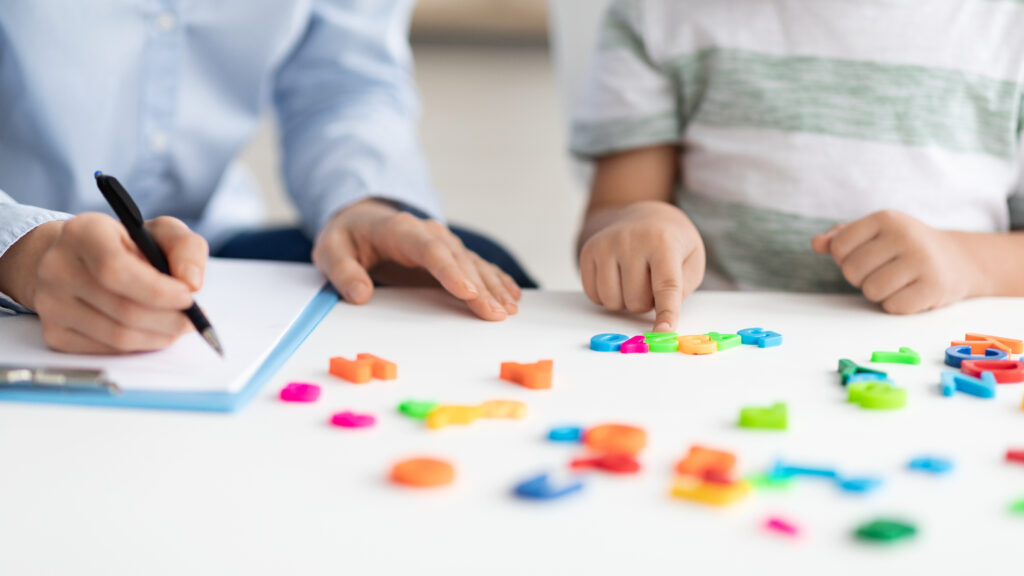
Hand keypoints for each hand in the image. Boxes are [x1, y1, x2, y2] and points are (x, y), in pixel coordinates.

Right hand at [0, 214, 206, 352]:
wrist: (75, 260)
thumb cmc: (125, 245)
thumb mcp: (160, 232)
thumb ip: (186, 247)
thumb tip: (192, 283)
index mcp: (84, 233)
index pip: (116, 270)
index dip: (158, 290)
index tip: (189, 297)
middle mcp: (57, 267)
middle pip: (123, 309)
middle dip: (170, 319)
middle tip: (194, 319)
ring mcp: (50, 304)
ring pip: (118, 336)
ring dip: (160, 336)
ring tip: (178, 325)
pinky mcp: (54, 333)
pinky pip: (108, 350)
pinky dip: (141, 345)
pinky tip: (153, 331)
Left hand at [312, 199, 520, 320]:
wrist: (360, 221)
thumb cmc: (346, 238)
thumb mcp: (331, 250)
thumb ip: (343, 272)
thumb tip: (360, 294)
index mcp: (400, 230)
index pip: (430, 250)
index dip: (451, 271)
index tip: (468, 292)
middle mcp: (428, 233)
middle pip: (459, 260)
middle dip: (480, 288)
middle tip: (497, 314)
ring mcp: (443, 244)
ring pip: (473, 264)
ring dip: (494, 287)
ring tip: (510, 310)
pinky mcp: (450, 256)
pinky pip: (477, 267)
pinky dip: (496, 280)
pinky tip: (512, 295)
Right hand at [579, 201, 704, 331]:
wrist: (646, 217)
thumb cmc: (672, 244)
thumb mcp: (692, 260)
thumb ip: (681, 290)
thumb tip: (662, 321)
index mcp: (663, 242)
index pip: (666, 286)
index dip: (666, 313)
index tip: (664, 333)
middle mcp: (631, 240)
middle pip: (636, 300)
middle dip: (646, 303)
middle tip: (651, 283)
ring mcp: (605, 245)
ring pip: (612, 301)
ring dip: (625, 301)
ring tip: (635, 280)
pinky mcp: (588, 252)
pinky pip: (594, 295)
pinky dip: (607, 296)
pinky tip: (617, 278)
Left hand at [811, 210, 976, 313]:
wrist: (957, 260)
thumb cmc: (903, 247)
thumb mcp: (874, 234)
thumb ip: (840, 238)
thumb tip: (816, 243)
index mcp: (885, 218)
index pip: (839, 247)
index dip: (844, 259)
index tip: (864, 257)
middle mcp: (905, 235)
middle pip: (852, 271)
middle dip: (861, 278)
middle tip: (882, 272)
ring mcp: (923, 260)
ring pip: (871, 291)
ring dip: (878, 294)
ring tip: (896, 282)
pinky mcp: (935, 286)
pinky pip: (893, 307)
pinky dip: (896, 305)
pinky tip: (910, 292)